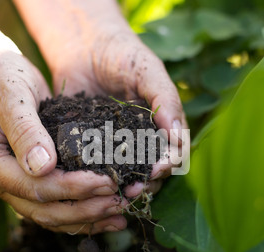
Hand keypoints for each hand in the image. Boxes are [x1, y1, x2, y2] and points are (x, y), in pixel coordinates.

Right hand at [0, 28, 128, 233]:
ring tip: (121, 214)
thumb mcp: (13, 96)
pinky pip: (56, 206)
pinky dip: (82, 213)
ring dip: (88, 218)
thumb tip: (43, 167)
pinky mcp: (31, 182)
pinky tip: (109, 214)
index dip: (72, 188)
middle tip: (120, 202)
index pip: (34, 187)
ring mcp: (13, 185)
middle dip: (85, 209)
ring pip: (51, 215)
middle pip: (44, 209)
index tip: (107, 182)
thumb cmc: (1, 76)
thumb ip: (25, 130)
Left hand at [13, 0, 188, 197]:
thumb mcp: (148, 71)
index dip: (168, 163)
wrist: (84, 47)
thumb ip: (165, 100)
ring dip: (124, 186)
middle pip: (152, 170)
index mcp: (162, 124)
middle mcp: (143, 139)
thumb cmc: (123, 54)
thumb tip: (179, 137)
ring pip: (127, 174)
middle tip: (133, 190)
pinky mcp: (92, 146)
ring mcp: (117, 144)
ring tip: (115, 193)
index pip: (173, 151)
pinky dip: (98, 177)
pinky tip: (92, 184)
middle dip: (146, 182)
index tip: (157, 169)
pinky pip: (98, 165)